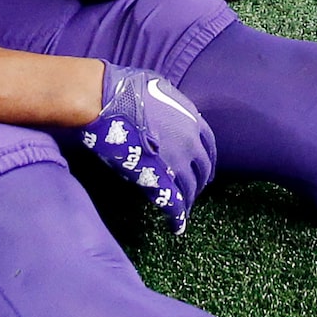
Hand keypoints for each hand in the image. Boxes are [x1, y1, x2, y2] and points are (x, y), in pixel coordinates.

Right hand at [78, 65, 214, 230]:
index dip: (207, 159)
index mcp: (191, 119)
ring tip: (183, 209)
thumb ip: (169, 105)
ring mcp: (175, 160)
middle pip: (203, 168)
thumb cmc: (126, 89)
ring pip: (190, 187)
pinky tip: (177, 227)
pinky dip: (177, 217)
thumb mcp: (159, 89)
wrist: (107, 100)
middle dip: (200, 181)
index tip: (204, 168)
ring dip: (188, 200)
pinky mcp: (157, 176)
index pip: (209, 145)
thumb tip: (166, 108)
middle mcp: (190, 141)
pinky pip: (173, 201)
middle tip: (195, 190)